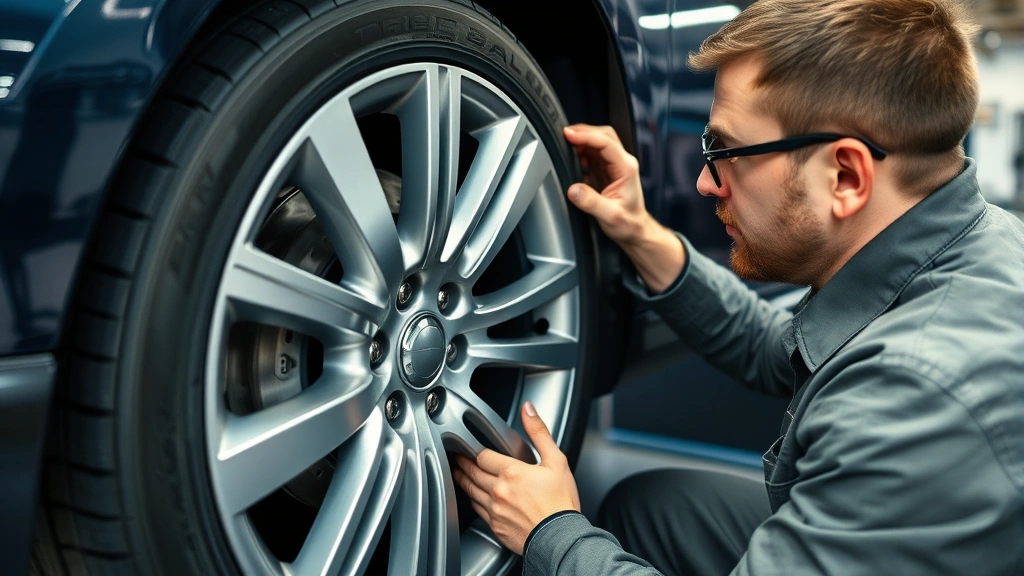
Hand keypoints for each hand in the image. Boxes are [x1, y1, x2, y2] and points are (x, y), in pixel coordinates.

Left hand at [452, 402, 580, 555]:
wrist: (561, 538)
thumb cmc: (562, 502)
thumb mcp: (556, 461)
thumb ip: (539, 433)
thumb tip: (528, 410)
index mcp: (512, 472)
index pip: (482, 456)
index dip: (473, 450)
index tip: (466, 446)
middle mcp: (499, 491)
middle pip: (472, 472)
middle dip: (463, 463)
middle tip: (456, 458)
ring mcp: (495, 510)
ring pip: (471, 491)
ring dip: (463, 480)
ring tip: (459, 473)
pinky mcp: (495, 526)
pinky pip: (477, 510)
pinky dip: (472, 500)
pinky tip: (473, 497)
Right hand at [563, 124, 650, 244]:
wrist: (634, 230)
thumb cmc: (628, 223)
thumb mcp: (609, 215)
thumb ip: (590, 202)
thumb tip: (573, 189)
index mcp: (626, 168)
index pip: (606, 143)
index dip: (586, 136)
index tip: (569, 135)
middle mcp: (622, 163)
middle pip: (603, 135)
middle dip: (583, 132)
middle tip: (564, 135)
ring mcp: (614, 165)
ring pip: (598, 142)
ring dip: (582, 141)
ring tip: (566, 147)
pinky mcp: (606, 170)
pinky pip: (593, 153)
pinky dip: (581, 151)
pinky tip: (573, 159)